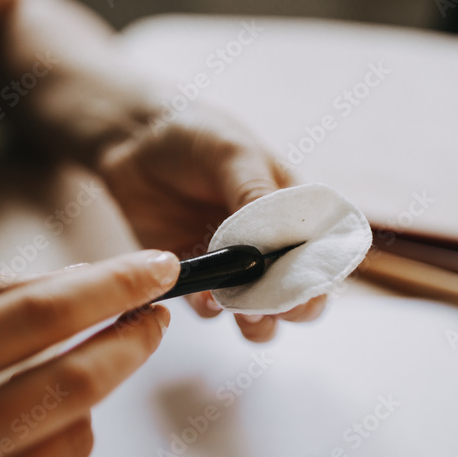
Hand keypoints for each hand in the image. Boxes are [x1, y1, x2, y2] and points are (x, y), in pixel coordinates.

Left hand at [98, 104, 326, 342]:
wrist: (133, 139)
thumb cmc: (195, 134)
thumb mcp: (232, 153)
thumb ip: (254, 194)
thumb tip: (276, 239)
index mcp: (294, 213)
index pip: (323, 255)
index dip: (322, 278)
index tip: (308, 288)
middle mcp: (269, 246)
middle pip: (298, 295)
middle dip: (293, 308)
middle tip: (277, 308)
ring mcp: (232, 266)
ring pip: (258, 314)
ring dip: (257, 322)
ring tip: (244, 314)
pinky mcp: (195, 277)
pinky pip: (207, 307)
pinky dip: (209, 309)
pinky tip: (202, 295)